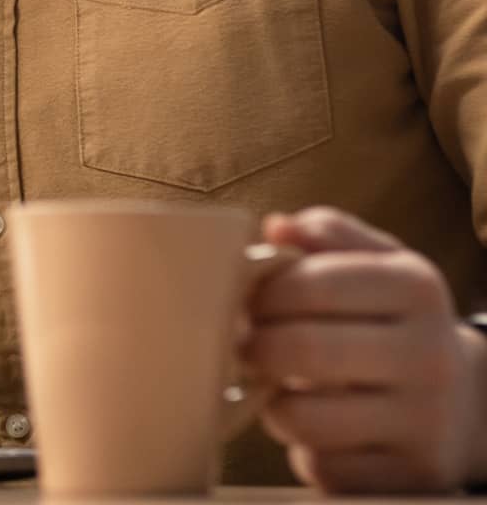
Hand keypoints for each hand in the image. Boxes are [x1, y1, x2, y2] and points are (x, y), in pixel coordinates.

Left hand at [245, 206, 486, 492]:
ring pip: (305, 417)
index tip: (246, 299)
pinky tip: (315, 425)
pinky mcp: (408, 479)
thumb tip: (274, 228)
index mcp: (417, 289)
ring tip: (274, 385)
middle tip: (245, 343)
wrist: (464, 404)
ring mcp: (424, 424)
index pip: (314, 283)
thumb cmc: (396, 320)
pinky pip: (322, 466)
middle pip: (305, 350)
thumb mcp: (378, 262)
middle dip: (255, 346)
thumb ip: (325, 233)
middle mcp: (429, 357)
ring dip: (271, 402)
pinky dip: (302, 447)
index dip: (263, 292)